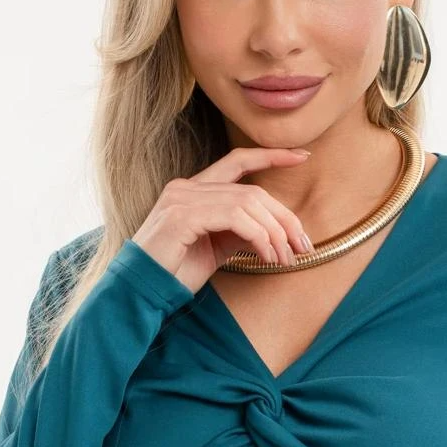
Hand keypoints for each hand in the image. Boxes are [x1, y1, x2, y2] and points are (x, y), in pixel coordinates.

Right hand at [131, 145, 315, 294]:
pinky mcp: (181, 216)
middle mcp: (186, 187)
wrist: (143, 291)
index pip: (237, 160)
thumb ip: (241, 232)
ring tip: (285, 258)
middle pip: (252, 190)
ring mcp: (181, 199)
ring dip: (274, 233)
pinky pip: (234, 218)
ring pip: (247, 203)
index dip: (270, 156)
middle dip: (284, 218)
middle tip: (303, 245)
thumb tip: (275, 229)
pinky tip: (266, 257)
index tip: (302, 156)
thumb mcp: (217, 248)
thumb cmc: (176, 271)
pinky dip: (258, 237)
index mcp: (193, 190)